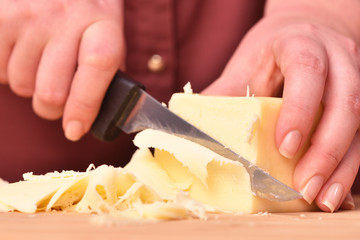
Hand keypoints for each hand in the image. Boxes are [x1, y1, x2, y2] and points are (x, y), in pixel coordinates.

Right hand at [0, 0, 124, 140]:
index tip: (75, 130)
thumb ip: (105, 68)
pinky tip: (20, 51)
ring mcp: (29, 17)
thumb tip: (97, 113)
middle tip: (56, 95)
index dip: (86, 105)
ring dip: (30, 84)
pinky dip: (7, 70)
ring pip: (23, 86)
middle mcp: (65, 16)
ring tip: (38, 60)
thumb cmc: (81, 10)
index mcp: (101, 22)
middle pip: (52, 93)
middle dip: (52, 107)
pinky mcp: (0, 19)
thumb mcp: (104, 30)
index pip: (99, 66)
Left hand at [203, 5, 359, 211]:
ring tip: (322, 198)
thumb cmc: (269, 53)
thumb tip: (187, 127)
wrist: (303, 33)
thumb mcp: (244, 66)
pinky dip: (348, 166)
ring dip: (342, 166)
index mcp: (301, 43)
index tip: (285, 148)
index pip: (308, 71)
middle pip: (345, 103)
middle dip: (326, 150)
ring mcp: (355, 77)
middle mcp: (337, 57)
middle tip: (303, 187)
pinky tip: (334, 190)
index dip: (299, 110)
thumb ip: (223, 93)